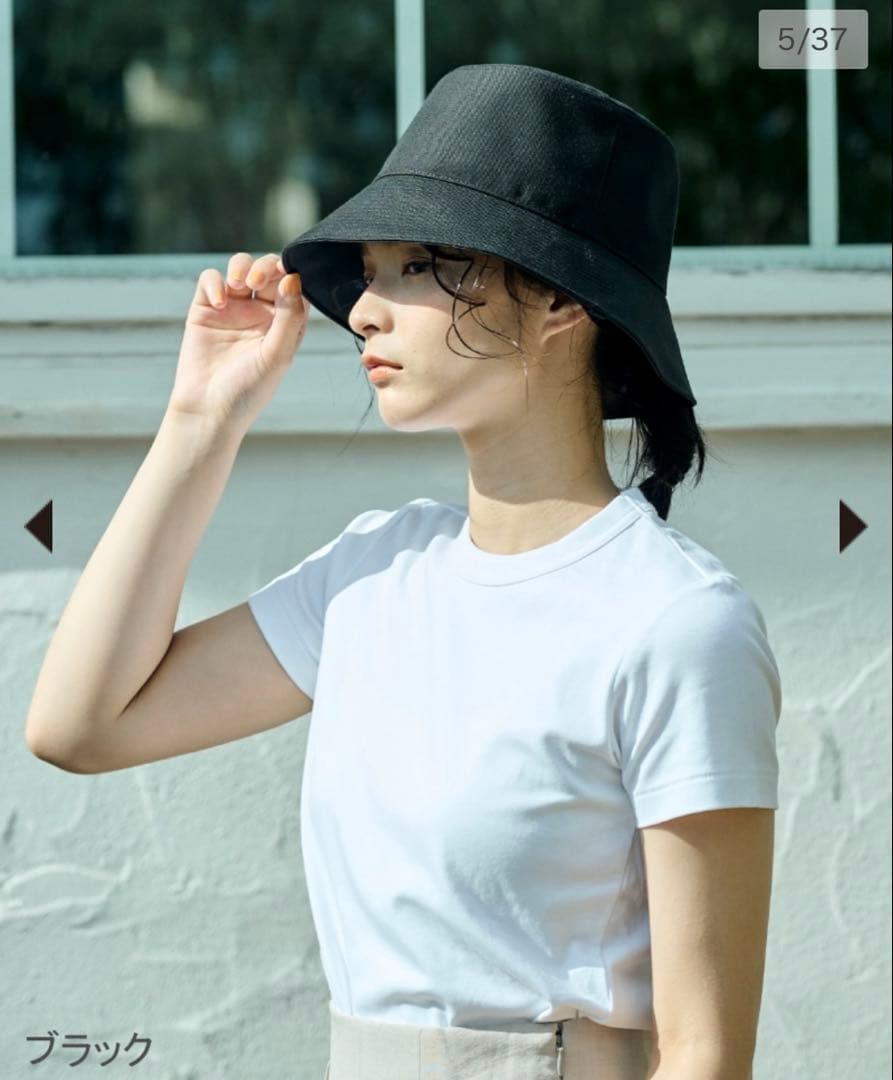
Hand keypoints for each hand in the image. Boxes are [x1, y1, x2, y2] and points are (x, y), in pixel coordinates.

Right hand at [167, 251, 308, 436]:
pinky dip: (215, 283)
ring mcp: (232, 309)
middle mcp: (260, 313)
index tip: (287, 276)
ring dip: (241, 266)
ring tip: (238, 283)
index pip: (294, 286)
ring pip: (240, 267)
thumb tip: (293, 278)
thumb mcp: (277, 355)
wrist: (208, 410)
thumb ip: (290, 317)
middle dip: (266, 266)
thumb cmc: (248, 390)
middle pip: (268, 270)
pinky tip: (219, 303)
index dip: (292, 274)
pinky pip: (211, 280)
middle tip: (257, 281)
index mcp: (285, 324)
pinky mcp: (205, 309)